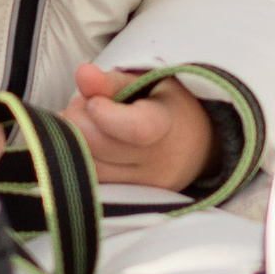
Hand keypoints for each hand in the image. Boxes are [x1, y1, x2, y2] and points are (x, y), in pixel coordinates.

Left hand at [67, 62, 213, 192]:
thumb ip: (114, 81)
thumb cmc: (170, 105)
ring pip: (90, 167)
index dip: (104, 113)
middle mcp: (158, 163)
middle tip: (83, 103)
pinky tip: (87, 142)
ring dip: (74, 141)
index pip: (136, 128)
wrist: (199, 146)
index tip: (95, 100)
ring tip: (85, 121)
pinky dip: (82, 159)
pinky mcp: (130, 199)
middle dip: (78, 119)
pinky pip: (93, 180)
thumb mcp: (150, 83)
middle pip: (99, 147)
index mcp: (168, 126)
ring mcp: (144, 186)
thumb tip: (82, 74)